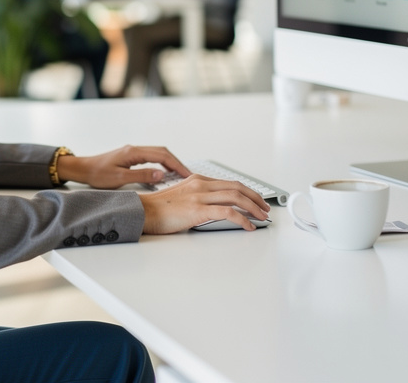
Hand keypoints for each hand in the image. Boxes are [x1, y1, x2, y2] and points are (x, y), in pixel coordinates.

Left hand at [55, 145, 190, 189]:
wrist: (83, 169)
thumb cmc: (98, 174)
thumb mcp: (120, 178)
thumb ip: (142, 176)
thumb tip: (161, 175)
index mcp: (134, 152)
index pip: (162, 156)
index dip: (176, 165)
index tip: (187, 174)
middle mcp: (135, 149)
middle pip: (162, 152)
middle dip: (177, 162)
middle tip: (188, 175)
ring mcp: (133, 151)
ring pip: (158, 153)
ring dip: (170, 162)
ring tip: (180, 174)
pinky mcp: (131, 156)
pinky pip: (151, 156)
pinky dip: (162, 162)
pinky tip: (165, 171)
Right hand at [139, 176, 270, 233]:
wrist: (143, 212)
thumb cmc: (159, 209)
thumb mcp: (182, 197)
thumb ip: (198, 198)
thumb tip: (215, 209)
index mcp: (197, 180)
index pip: (229, 183)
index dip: (247, 191)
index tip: (256, 200)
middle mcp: (201, 184)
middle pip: (237, 187)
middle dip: (255, 198)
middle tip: (265, 209)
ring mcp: (200, 196)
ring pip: (236, 197)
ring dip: (253, 208)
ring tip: (261, 217)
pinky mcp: (198, 209)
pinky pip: (228, 212)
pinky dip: (242, 219)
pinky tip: (248, 226)